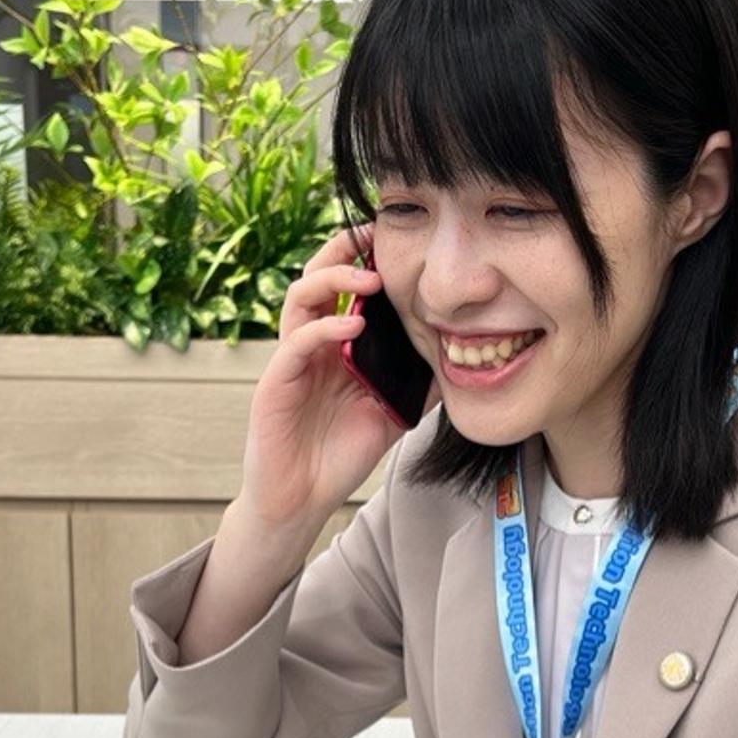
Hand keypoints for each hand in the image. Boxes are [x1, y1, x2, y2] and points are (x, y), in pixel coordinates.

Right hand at [239, 222, 400, 536]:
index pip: (342, 287)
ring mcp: (290, 360)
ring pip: (299, 298)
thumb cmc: (340, 453)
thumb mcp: (392, 411)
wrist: (302, 499)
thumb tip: (462, 360)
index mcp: (333, 344)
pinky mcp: (275, 383)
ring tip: (370, 281)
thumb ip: (417, 382)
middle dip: (342, 251)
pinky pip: (296, 343)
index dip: (361, 258)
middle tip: (375, 238)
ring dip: (334, 280)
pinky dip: (324, 328)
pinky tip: (351, 326)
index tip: (391, 239)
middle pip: (315, 277)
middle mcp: (309, 343)